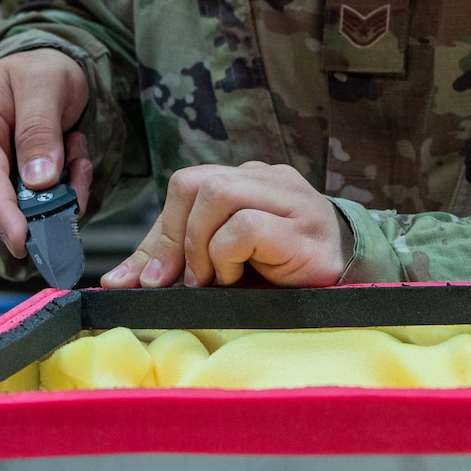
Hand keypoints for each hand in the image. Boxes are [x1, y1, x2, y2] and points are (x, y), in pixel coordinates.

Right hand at [0, 49, 91, 257]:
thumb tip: (38, 180)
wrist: (34, 76)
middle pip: (2, 205)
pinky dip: (58, 197)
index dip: (3, 213)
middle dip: (51, 194)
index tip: (22, 240)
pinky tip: (66, 166)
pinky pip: (28, 216)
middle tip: (79, 152)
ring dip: (59, 193)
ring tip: (72, 148)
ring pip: (20, 215)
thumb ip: (40, 129)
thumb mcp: (46, 85)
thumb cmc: (37, 74)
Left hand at [103, 161, 345, 287]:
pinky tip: (241, 279)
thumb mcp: (221, 268)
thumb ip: (174, 266)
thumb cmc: (285, 278)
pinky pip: (245, 226)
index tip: (143, 281)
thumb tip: (117, 282)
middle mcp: (267, 179)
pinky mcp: (302, 230)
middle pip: (193, 182)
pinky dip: (228, 256)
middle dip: (173, 237)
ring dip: (201, 246)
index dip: (157, 237)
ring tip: (216, 279)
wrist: (353, 291)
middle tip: (183, 281)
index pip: (185, 189)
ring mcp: (289, 200)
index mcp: (247, 180)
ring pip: (216, 194)